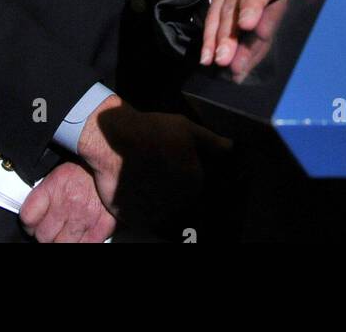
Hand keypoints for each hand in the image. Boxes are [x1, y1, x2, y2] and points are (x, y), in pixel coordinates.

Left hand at [19, 160, 115, 242]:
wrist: (117, 168)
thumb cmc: (88, 172)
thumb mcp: (61, 174)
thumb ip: (45, 193)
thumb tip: (31, 213)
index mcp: (56, 186)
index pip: (28, 217)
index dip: (29, 224)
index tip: (32, 225)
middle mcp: (68, 203)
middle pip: (42, 236)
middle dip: (45, 235)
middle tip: (51, 229)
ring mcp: (84, 218)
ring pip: (59, 245)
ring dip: (60, 242)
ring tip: (65, 233)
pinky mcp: (101, 228)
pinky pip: (82, 247)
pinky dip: (78, 244)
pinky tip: (78, 236)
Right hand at [77, 97, 229, 228]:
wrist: (113, 140)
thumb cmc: (153, 131)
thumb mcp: (186, 128)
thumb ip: (211, 141)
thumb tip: (232, 148)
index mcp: (194, 183)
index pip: (195, 181)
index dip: (183, 168)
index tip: (170, 157)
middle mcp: (177, 203)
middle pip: (178, 196)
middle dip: (170, 183)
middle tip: (155, 164)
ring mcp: (154, 212)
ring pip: (160, 205)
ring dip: (155, 195)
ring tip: (142, 173)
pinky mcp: (133, 218)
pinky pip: (141, 214)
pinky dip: (139, 204)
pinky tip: (132, 185)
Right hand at [201, 0, 324, 65]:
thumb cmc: (307, 3)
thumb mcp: (314, 7)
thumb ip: (304, 18)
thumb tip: (292, 42)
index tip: (279, 21)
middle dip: (249, 9)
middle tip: (246, 28)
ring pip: (231, 1)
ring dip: (225, 32)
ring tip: (223, 58)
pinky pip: (215, 11)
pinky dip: (210, 35)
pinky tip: (209, 56)